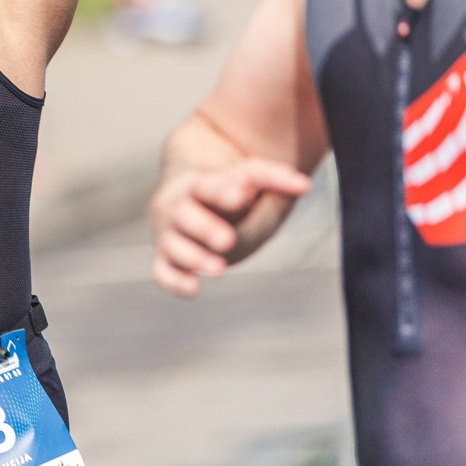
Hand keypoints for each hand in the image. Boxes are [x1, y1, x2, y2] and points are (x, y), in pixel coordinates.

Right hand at [150, 157, 311, 296]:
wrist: (193, 198)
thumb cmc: (225, 190)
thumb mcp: (247, 177)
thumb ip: (273, 177)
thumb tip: (303, 185)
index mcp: (197, 185)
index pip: (206, 186)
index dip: (220, 192)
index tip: (239, 197)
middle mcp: (177, 208)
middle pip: (183, 215)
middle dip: (204, 228)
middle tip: (228, 241)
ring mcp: (170, 235)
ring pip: (172, 246)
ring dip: (193, 258)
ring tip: (220, 268)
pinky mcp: (167, 259)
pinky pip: (162, 271)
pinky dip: (174, 280)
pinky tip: (194, 288)